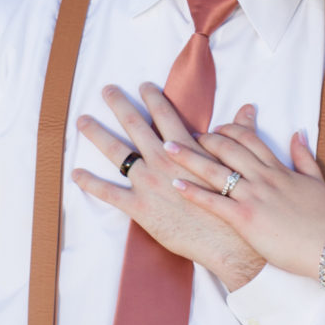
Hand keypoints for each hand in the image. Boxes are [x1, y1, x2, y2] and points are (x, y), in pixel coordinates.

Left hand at [71, 83, 265, 289]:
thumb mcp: (237, 164)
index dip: (154, 98)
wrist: (230, 239)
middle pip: (136, 126)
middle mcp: (164, 161)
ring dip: (98, 134)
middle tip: (107, 90)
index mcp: (187, 149)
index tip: (144, 85)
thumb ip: (240, 133)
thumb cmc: (236, 201)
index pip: (166, 115)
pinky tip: (76, 174)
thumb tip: (248, 108)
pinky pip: (109, 193)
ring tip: (84, 120)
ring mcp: (149, 183)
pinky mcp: (141, 209)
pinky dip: (90, 183)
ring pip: (117, 153)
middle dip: (120, 105)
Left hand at [166, 123, 324, 278]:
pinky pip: (214, 202)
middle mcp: (263, 178)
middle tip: (182, 134)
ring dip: (189, 158)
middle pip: (228, 148)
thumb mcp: (316, 180)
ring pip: (216, 170)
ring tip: (168, 148)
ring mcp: (253, 197)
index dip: (229, 129)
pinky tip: (176, 184)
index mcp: (278, 169)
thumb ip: (303, 155)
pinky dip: (193, 192)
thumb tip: (297, 132)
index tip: (214, 128)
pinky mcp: (245, 219)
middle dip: (203, 138)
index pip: (249, 139)